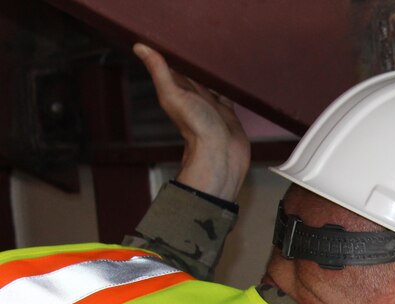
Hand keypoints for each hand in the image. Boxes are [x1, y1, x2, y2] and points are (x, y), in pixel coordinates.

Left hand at [133, 43, 250, 200]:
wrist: (222, 155)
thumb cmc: (197, 129)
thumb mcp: (174, 96)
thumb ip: (160, 72)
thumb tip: (140, 47)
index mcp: (178, 90)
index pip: (172, 64)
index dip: (170, 49)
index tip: (170, 34)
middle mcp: (194, 96)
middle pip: (192, 71)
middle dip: (192, 57)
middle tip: (194, 37)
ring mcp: (211, 104)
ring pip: (210, 80)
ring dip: (211, 70)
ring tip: (213, 51)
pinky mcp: (227, 111)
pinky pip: (227, 93)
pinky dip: (228, 84)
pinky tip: (230, 76)